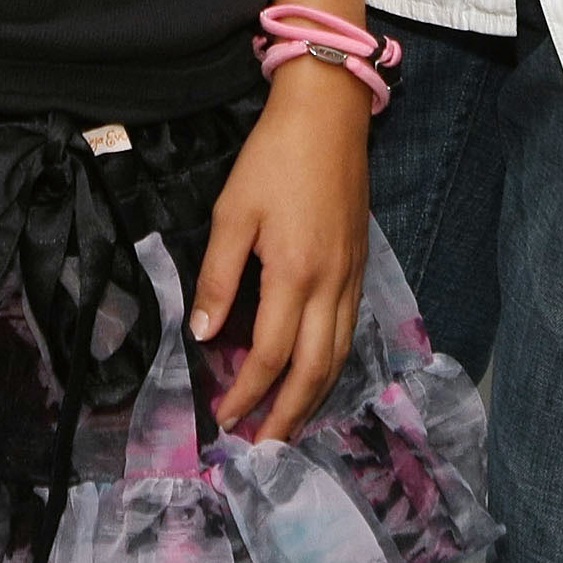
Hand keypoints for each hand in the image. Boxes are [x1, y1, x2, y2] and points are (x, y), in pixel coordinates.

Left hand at [189, 63, 371, 443]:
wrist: (329, 113)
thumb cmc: (273, 156)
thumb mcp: (233, 210)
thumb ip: (216, 276)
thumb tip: (201, 335)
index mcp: (293, 272)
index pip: (269, 355)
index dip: (246, 393)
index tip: (224, 419)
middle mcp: (330, 283)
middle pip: (314, 370)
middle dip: (288, 415)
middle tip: (263, 449)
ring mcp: (352, 275)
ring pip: (339, 355)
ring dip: (314, 397)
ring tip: (289, 424)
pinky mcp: (361, 263)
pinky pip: (350, 330)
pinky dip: (332, 363)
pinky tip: (316, 372)